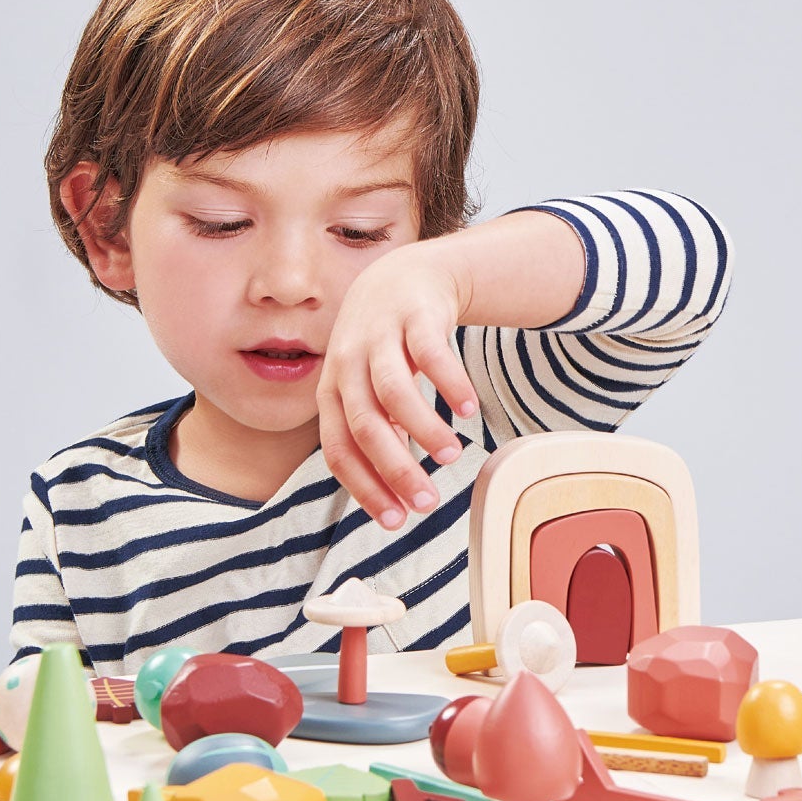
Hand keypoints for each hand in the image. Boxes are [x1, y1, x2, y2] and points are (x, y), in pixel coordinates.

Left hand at [317, 246, 478, 528]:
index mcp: (332, 392)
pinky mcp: (412, 315)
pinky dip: (450, 383)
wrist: (402, 279)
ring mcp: (378, 337)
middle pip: (366, 426)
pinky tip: (469, 410)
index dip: (365, 488)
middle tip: (429, 504)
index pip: (339, 450)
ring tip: (451, 457)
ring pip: (394, 392)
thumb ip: (379, 435)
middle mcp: (347, 365)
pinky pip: (431, 352)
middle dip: (397, 470)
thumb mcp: (370, 391)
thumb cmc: (384, 349)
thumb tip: (396, 492)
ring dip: (423, 429)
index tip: (396, 521)